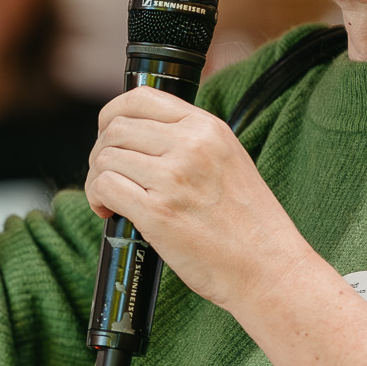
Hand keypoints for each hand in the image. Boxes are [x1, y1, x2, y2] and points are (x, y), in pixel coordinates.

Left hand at [86, 86, 316, 312]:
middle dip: (101, 151)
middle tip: (108, 175)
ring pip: (106, 158)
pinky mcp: (158, 213)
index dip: (113, 115)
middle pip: (116, 128)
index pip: (142, 98)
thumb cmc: (250, 224)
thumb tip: (144, 137)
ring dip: (98, 178)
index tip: (108, 135)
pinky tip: (109, 211)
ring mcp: (173, 178)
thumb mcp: (229, 160)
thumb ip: (192, 142)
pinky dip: (97, 198)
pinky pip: (106, 187)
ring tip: (109, 198)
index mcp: (208, 127)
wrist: (269, 267)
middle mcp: (190, 145)